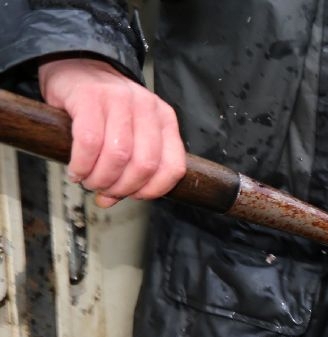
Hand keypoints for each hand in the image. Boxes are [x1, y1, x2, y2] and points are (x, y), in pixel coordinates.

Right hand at [38, 58, 185, 207]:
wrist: (77, 64)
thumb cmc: (104, 106)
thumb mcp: (128, 133)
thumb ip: (126, 168)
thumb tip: (108, 201)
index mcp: (165, 119)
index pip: (173, 166)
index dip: (153, 190)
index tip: (133, 196)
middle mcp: (147, 108)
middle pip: (144, 164)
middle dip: (122, 186)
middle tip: (103, 189)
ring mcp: (121, 100)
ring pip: (119, 155)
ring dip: (100, 178)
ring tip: (88, 180)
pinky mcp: (91, 96)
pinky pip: (90, 141)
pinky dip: (82, 164)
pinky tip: (76, 170)